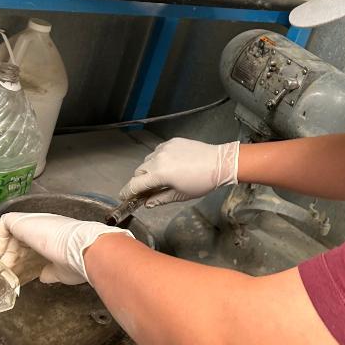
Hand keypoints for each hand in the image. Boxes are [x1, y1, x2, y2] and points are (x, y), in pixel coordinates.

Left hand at [0, 212, 133, 284]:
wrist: (83, 248)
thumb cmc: (78, 260)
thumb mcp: (62, 271)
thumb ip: (51, 272)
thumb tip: (43, 276)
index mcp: (55, 237)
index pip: (33, 246)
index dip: (24, 260)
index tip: (19, 274)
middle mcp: (44, 227)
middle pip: (21, 241)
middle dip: (12, 258)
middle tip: (8, 274)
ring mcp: (34, 222)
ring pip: (11, 233)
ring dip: (5, 251)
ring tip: (4, 267)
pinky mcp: (23, 221)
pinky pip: (4, 224)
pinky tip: (0, 254)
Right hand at [119, 137, 238, 205]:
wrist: (220, 162)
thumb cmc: (202, 182)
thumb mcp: (180, 195)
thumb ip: (160, 199)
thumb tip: (147, 203)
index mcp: (159, 173)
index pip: (135, 184)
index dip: (127, 192)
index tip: (124, 197)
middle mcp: (158, 158)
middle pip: (139, 171)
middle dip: (140, 181)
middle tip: (146, 190)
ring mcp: (164, 148)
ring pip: (148, 160)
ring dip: (149, 170)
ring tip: (161, 178)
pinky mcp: (172, 141)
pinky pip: (158, 151)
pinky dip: (159, 160)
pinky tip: (170, 166)